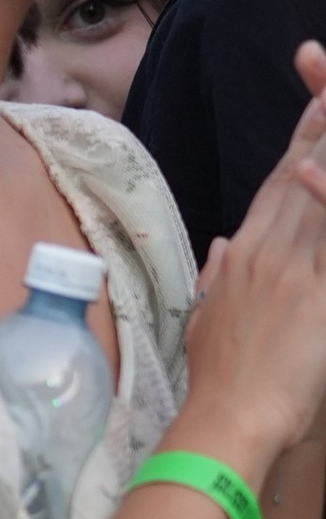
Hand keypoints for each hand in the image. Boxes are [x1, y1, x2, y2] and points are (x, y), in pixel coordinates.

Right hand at [184, 43, 325, 466]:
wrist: (226, 421)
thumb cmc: (220, 382)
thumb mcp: (204, 321)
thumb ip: (215, 277)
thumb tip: (221, 247)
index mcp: (241, 256)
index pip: (274, 182)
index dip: (297, 139)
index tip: (317, 97)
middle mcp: (263, 251)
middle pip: (297, 171)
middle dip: (320, 121)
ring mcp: (291, 269)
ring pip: (317, 194)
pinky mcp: (316, 296)